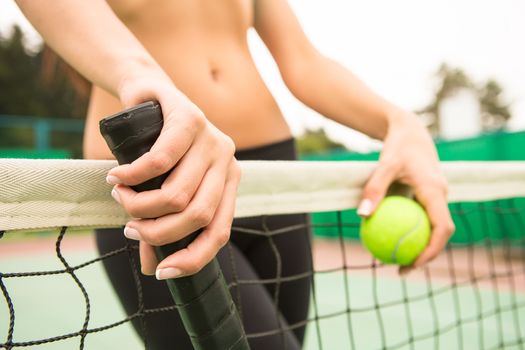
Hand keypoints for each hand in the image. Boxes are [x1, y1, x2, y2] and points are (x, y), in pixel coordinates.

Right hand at [107, 65, 240, 278]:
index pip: (219, 232)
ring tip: (120, 197)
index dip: (193, 258)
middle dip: (157, 232)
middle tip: (130, 227)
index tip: (162, 273)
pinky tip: (116, 178)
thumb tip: (153, 268)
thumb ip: (162, 224)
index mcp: (228, 184)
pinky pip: (160, 161)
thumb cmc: (156, 149)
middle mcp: (227, 163)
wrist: (148, 97)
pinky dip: (132, 178)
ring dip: (139, 206)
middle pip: (198, 216)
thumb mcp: (162, 188)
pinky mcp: (190, 118)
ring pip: (177, 193)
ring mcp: (212, 139)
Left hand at [357, 111, 454, 270]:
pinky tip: (389, 239)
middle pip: (439, 234)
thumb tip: (362, 215)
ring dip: (418, 246)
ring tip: (394, 261)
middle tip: (401, 270)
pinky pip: (421, 219)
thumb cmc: (397, 147)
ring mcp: (436, 197)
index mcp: (436, 191)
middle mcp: (441, 196)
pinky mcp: (428, 197)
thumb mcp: (384, 165)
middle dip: (425, 255)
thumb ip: (374, 189)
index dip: (432, 249)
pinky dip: (410, 232)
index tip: (413, 263)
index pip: (442, 227)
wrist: (409, 132)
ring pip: (432, 228)